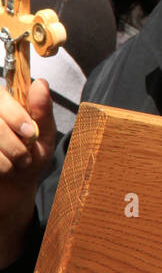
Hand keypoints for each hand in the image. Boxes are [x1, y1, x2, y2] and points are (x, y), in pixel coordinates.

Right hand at [0, 79, 55, 263]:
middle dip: (13, 141)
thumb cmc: (31, 157)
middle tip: (26, 155)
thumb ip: (43, 110)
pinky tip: (5, 170)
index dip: (15, 114)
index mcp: (3, 103)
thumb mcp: (45, 134)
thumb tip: (40, 82)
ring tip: (18, 163)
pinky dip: (1, 166)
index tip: (31, 132)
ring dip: (8, 155)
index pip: (0, 95)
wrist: (16, 189)